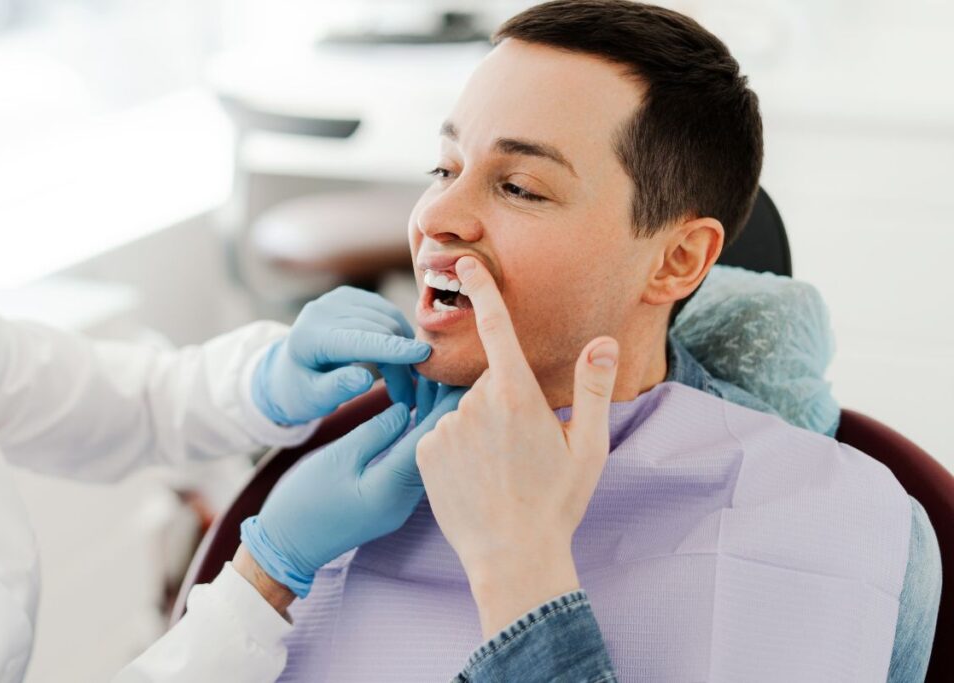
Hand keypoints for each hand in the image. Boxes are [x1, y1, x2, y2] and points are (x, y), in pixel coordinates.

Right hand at [241, 386, 464, 597]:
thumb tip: (405, 411)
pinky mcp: (392, 502)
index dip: (447, 406)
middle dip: (445, 408)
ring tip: (438, 383)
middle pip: (434, 446)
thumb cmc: (304, 503)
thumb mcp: (338, 458)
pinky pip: (412, 464)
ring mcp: (400, 504)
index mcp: (392, 488)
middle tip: (454, 373)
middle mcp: (405, 500)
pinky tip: (419, 412)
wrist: (287, 548)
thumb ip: (375, 432)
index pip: (429, 439)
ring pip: (425, 455)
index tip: (464, 378)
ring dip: (432, 421)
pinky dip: (417, 436)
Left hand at [252, 286, 431, 424]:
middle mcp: (322, 310)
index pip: (358, 340)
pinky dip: (399, 334)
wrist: (290, 369)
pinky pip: (387, 312)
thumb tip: (366, 380)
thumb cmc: (303, 392)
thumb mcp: (315, 400)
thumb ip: (337, 389)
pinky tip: (398, 356)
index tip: (424, 356)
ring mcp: (337, 298)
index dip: (392, 348)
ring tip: (402, 380)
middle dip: (399, 364)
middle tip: (408, 397)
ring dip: (403, 349)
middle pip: (378, 331)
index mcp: (309, 337)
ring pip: (388, 320)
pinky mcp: (351, 296)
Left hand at [415, 256, 619, 636]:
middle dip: (505, 404)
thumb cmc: (557, 503)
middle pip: (490, 383)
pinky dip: (456, 447)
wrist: (512, 557)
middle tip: (523, 450)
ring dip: (480, 428)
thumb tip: (604, 342)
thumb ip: (593, 389)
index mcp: (518, 396)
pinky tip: (475, 477)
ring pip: (465, 410)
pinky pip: (442, 433)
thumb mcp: (589, 447)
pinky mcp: (424, 450)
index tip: (465, 262)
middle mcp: (476, 404)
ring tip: (499, 470)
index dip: (483, 290)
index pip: (497, 328)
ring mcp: (446, 427)